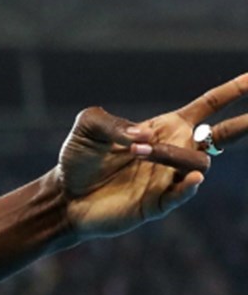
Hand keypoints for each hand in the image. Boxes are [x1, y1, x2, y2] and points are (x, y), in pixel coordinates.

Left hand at [58, 74, 244, 238]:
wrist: (64, 196)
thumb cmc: (79, 159)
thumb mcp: (89, 126)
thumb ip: (112, 122)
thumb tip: (143, 135)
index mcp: (167, 127)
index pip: (210, 105)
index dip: (234, 90)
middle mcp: (176, 151)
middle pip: (224, 136)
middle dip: (246, 124)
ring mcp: (169, 179)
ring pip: (199, 164)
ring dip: (173, 156)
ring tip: (136, 153)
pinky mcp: (157, 204)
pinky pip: (182, 195)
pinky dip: (188, 188)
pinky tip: (192, 180)